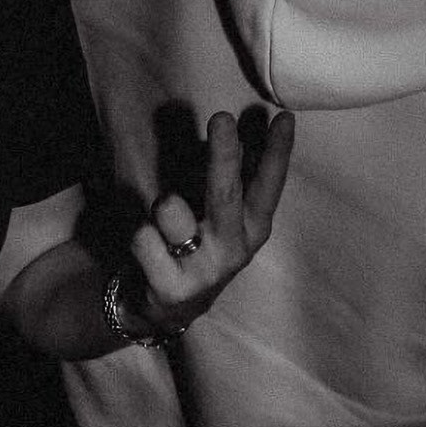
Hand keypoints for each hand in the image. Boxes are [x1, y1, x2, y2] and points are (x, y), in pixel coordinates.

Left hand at [125, 109, 294, 341]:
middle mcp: (233, 249)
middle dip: (223, 155)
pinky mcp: (173, 288)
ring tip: (166, 219)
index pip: (268, 186)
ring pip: (170, 210)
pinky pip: (143, 236)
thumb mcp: (220, 215)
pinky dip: (141, 234)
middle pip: (226, 195)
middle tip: (221, 118)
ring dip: (163, 204)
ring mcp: (204, 271)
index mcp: (251, 228)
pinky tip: (151, 249)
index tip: (284, 118)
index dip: (278, 153)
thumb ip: (231, 178)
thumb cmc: (196, 245)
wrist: (169, 308)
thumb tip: (240, 124)